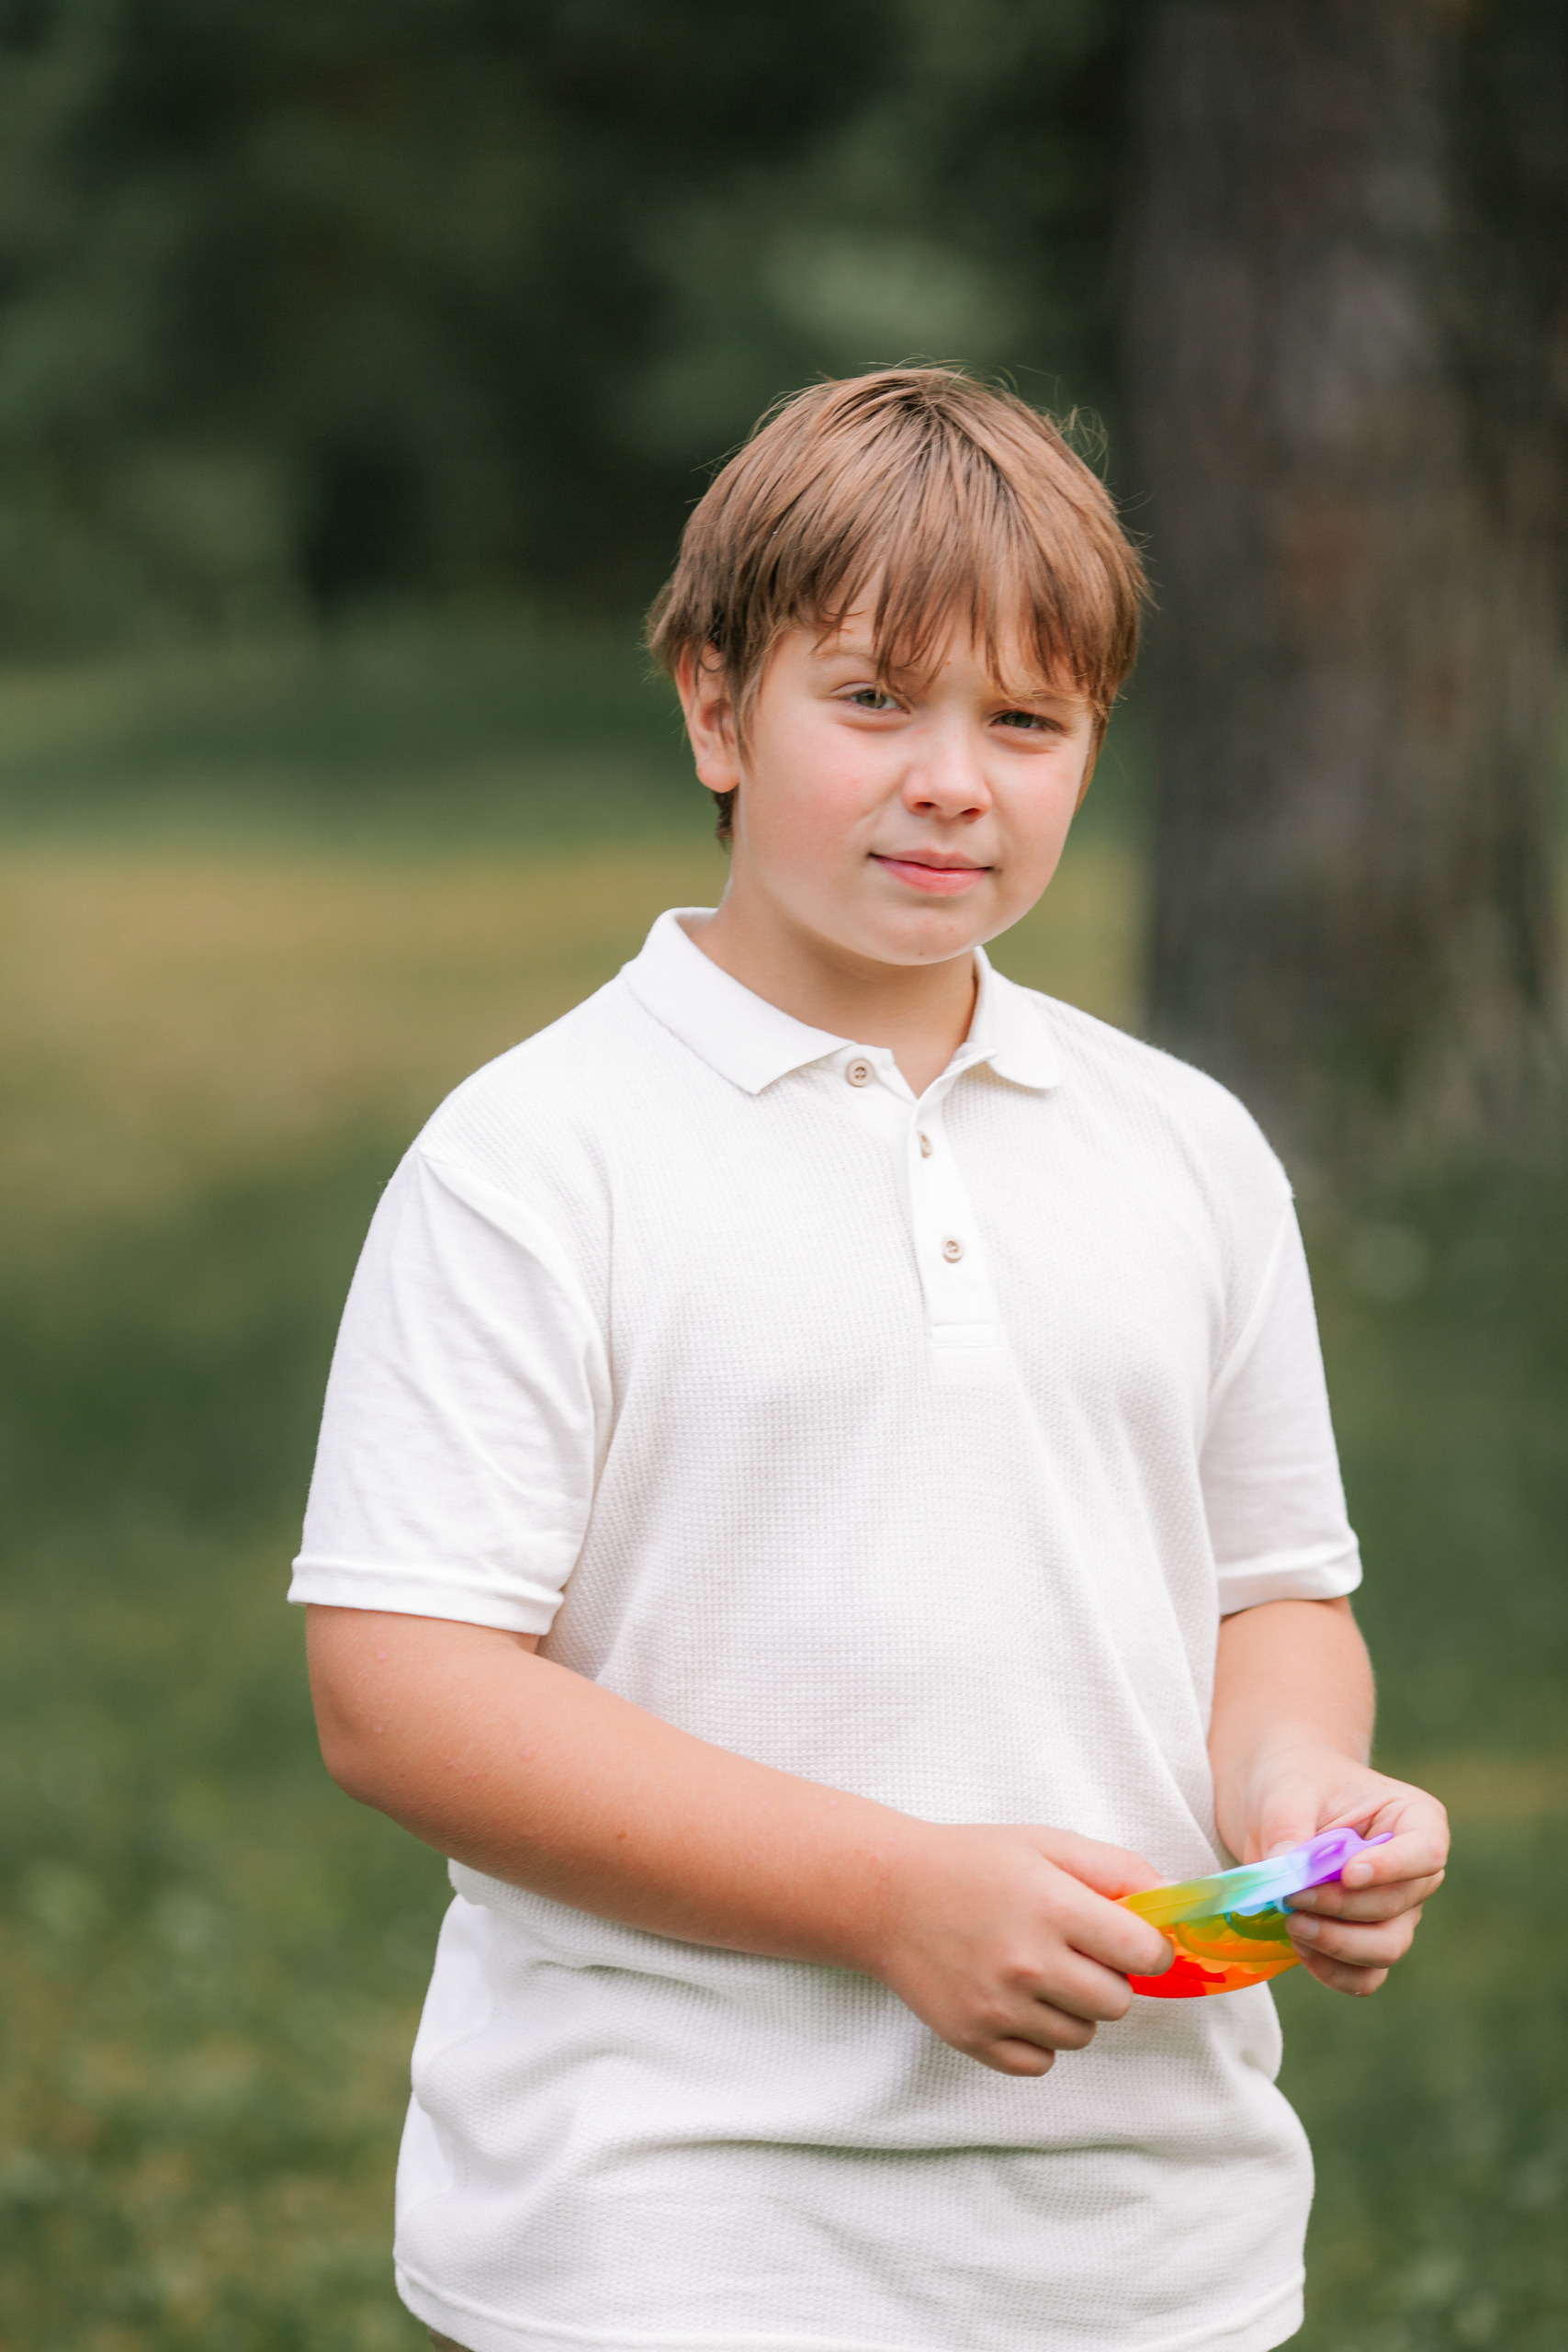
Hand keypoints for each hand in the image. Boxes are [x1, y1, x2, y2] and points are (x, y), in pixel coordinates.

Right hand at [871, 1823, 1172, 2075]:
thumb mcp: (1047, 1845)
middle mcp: (1028, 1962)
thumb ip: (1116, 1869)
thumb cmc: (973, 1863)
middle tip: (1076, 1951)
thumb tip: (1175, 1899)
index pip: (1144, 1954)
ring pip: (1083, 2036)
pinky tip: (1016, 1999)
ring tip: (1039, 1971)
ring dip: (1074, 2008)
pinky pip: (1041, 2062)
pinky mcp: (974, 2039)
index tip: (1132, 1941)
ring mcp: (999, 2007)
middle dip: (1109, 1978)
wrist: (887, 1894)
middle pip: (1118, 2002)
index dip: (1149, 1948)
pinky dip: (1038, 2038)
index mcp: (1053, 1906)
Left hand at [1230, 1750, 1447, 1995]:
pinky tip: (1299, 1943)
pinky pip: (1365, 1977)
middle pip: (1398, 1906)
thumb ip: (1288, 1828)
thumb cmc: (1294, 1785)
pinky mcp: (1366, 1942)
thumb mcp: (1286, 1792)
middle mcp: (1414, 1872)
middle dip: (1342, 1906)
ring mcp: (1395, 1912)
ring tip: (1292, 1921)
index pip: (1426, 1851)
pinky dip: (1331, 1970)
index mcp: (1414, 1820)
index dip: (1392, 1868)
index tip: (1349, 1873)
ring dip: (1337, 1943)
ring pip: (1386, 1948)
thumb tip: (1285, 1875)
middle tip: (1292, 1895)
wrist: (1276, 1806)